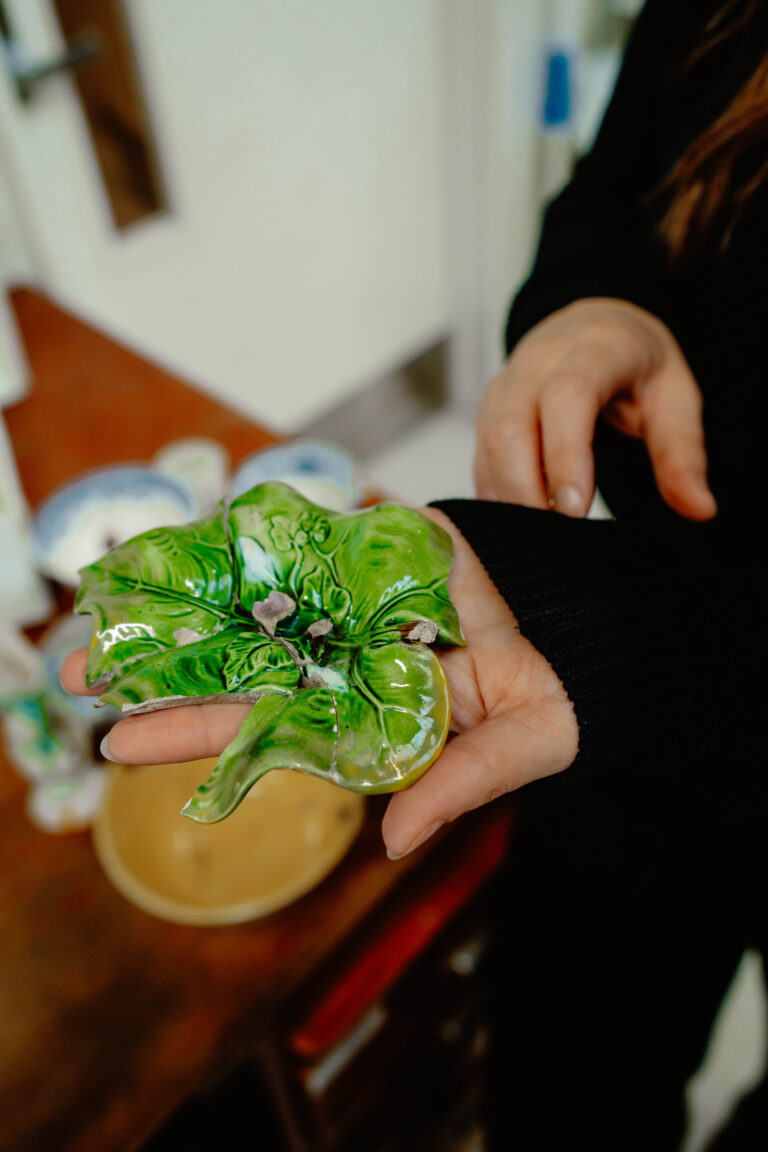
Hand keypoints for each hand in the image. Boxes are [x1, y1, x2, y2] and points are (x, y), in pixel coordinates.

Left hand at [60, 510, 577, 858]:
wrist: (578, 637)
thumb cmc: (548, 705)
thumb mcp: (512, 750)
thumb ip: (454, 789)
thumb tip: (393, 843)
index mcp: (357, 720)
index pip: (258, 731)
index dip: (189, 736)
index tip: (116, 745)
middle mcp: (339, 667)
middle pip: (233, 670)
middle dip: (157, 673)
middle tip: (69, 672)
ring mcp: (351, 611)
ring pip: (253, 607)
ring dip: (183, 606)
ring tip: (103, 605)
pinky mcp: (372, 557)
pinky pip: (301, 549)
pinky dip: (246, 546)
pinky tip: (186, 547)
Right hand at [475, 297, 716, 520]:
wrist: (594, 326)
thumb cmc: (637, 367)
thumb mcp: (676, 399)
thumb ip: (683, 454)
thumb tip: (700, 509)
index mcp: (594, 348)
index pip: (567, 396)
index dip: (566, 454)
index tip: (576, 509)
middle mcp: (537, 361)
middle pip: (512, 426)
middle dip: (527, 489)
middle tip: (555, 538)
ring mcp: (505, 385)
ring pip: (489, 444)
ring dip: (509, 498)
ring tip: (540, 539)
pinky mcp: (487, 412)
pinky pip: (480, 458)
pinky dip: (495, 496)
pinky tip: (519, 527)